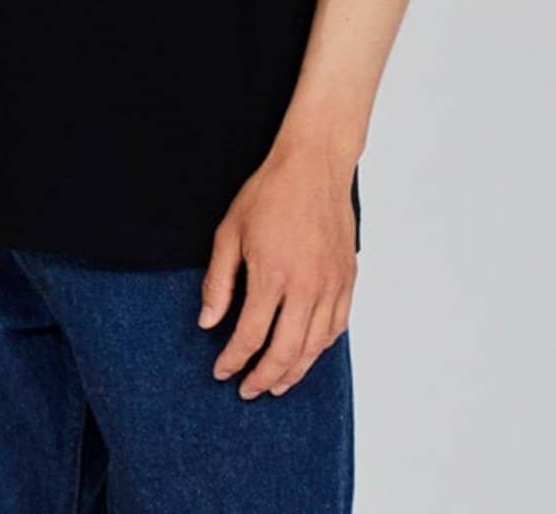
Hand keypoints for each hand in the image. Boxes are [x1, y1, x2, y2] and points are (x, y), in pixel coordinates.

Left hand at [198, 143, 357, 398]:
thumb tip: (207, 322)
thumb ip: (218, 282)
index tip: (221, 371)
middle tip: (248, 390)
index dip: (233, 361)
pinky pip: (337, 327)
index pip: (250, 336)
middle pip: (285, 353)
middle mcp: (306, 287)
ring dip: (294, 372)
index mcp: (272, 275)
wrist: (314, 165)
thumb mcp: (230, 232)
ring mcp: (331, 285)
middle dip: (263, 378)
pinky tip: (306, 353)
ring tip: (276, 384)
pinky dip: (320, 348)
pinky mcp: (347, 279)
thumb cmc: (269, 193)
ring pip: (314, 347)